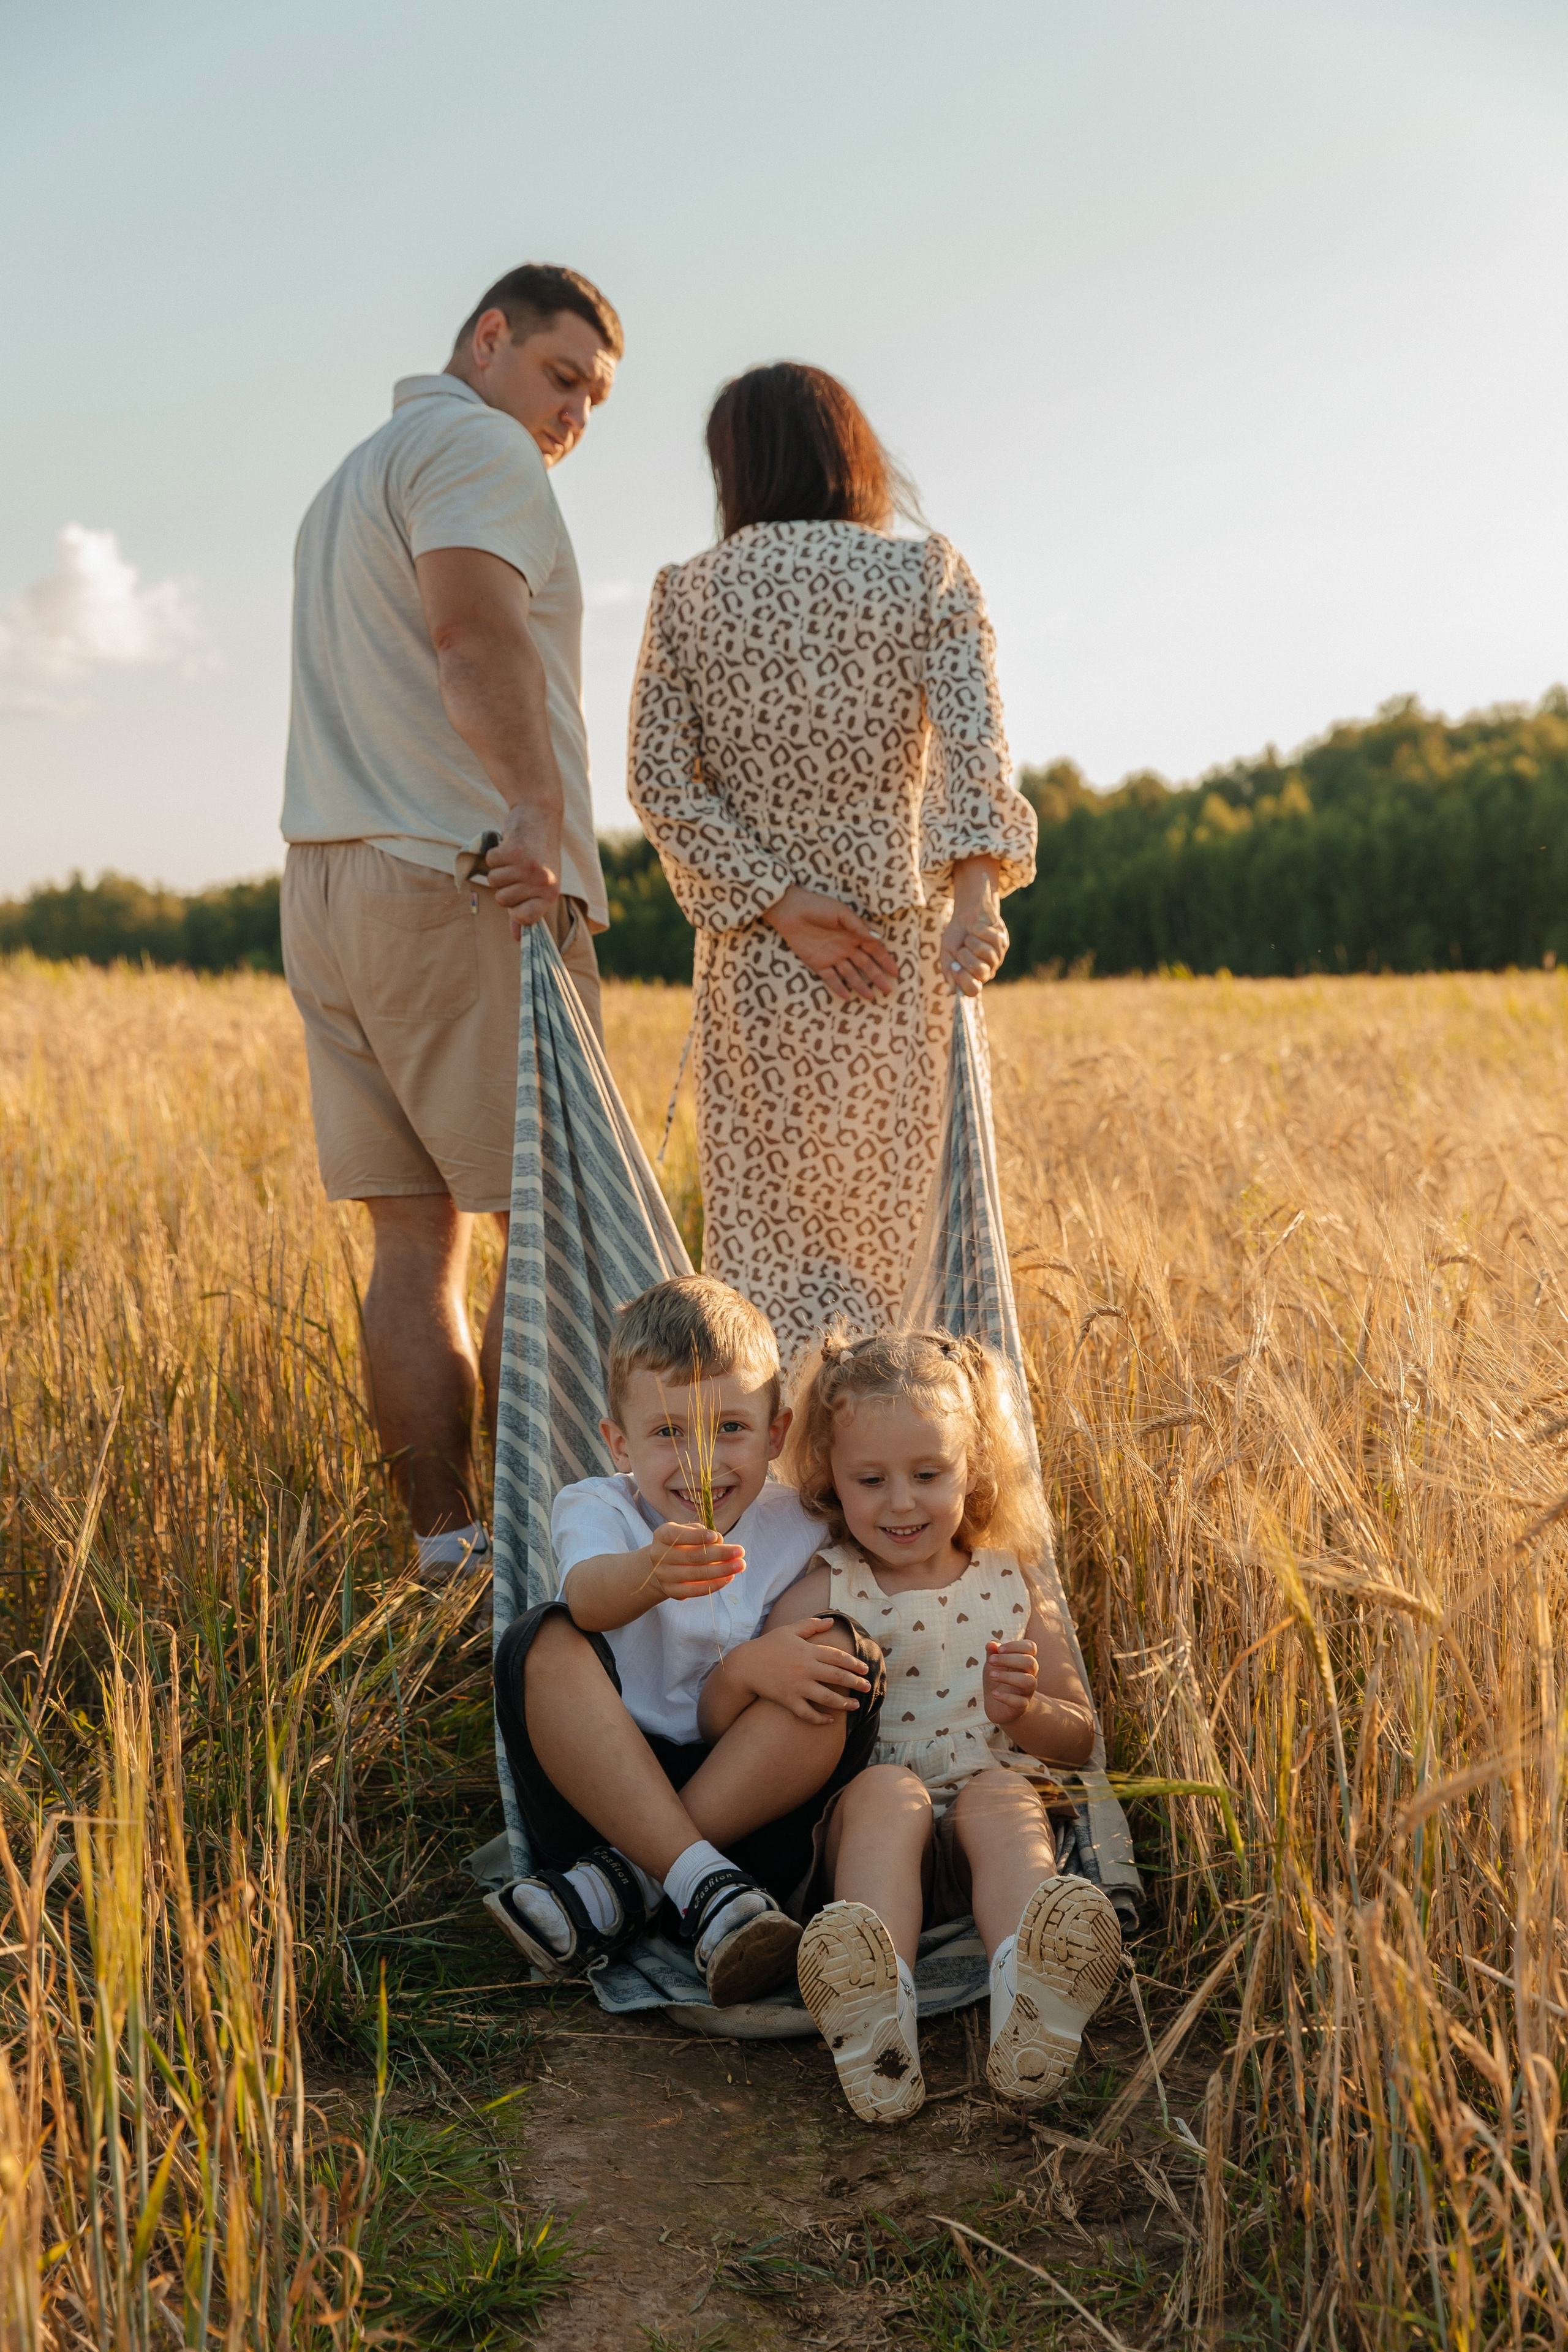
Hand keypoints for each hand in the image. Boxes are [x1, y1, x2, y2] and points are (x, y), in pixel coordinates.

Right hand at [486, 810, 560, 938]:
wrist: (539, 815)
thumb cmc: (539, 853)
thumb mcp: (540, 883)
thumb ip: (527, 909)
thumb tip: (517, 939)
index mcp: (550, 894)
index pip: (524, 919)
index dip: (515, 910)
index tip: (519, 896)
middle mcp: (542, 882)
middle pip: (503, 900)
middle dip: (505, 885)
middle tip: (519, 869)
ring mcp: (528, 867)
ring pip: (494, 882)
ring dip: (499, 869)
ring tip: (515, 857)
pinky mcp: (514, 851)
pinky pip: (490, 863)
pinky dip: (494, 853)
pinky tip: (509, 846)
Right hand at [641, 1521, 744, 1602]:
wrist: (660, 1566)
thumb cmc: (681, 1543)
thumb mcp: (686, 1531)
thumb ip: (701, 1532)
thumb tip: (718, 1540)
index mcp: (662, 1535)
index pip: (678, 1535)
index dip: (697, 1536)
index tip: (716, 1536)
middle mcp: (659, 1555)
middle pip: (692, 1556)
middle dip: (719, 1554)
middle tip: (740, 1551)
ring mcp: (664, 1575)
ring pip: (697, 1574)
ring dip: (722, 1570)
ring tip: (740, 1565)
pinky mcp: (672, 1591)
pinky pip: (696, 1590)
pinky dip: (715, 1584)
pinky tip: (729, 1577)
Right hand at [738, 1618, 872, 1725]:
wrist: (745, 1665)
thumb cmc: (768, 1646)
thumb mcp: (789, 1630)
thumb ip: (811, 1625)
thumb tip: (831, 1621)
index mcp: (807, 1651)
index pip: (837, 1657)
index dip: (853, 1663)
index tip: (864, 1669)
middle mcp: (805, 1669)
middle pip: (837, 1677)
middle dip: (855, 1683)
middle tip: (867, 1687)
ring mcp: (797, 1686)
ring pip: (826, 1698)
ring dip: (843, 1703)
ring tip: (855, 1706)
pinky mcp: (788, 1700)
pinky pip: (807, 1713)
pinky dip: (819, 1718)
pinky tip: (829, 1720)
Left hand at [764, 885, 898, 1002]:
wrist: (790, 910)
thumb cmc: (818, 906)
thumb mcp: (841, 913)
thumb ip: (858, 926)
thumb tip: (876, 938)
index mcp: (854, 933)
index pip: (874, 950)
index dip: (885, 961)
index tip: (895, 972)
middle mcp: (846, 947)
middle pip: (865, 965)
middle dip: (877, 977)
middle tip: (888, 990)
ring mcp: (832, 956)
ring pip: (850, 974)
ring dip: (860, 985)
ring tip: (871, 997)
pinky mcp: (817, 963)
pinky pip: (830, 978)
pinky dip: (838, 987)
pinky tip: (847, 996)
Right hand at [940, 858, 1007, 996]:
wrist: (964, 916)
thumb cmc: (955, 938)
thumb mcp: (947, 955)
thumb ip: (949, 972)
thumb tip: (952, 990)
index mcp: (971, 978)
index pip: (972, 990)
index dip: (963, 979)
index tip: (954, 966)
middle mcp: (986, 972)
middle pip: (981, 972)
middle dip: (967, 956)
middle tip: (962, 949)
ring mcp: (996, 958)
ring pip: (987, 954)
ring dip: (973, 942)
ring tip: (969, 938)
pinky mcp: (1002, 942)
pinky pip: (993, 939)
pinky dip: (980, 930)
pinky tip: (977, 929)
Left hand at [983, 1638, 1038, 1725]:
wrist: (998, 1705)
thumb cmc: (998, 1678)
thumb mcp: (993, 1663)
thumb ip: (992, 1652)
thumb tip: (991, 1644)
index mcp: (1025, 1661)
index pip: (1030, 1647)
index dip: (1015, 1645)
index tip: (998, 1650)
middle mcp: (1030, 1674)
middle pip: (1030, 1662)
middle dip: (1008, 1659)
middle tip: (990, 1661)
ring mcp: (1028, 1691)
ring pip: (1028, 1681)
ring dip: (1008, 1676)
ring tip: (991, 1675)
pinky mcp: (1022, 1706)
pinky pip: (1020, 1702)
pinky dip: (1006, 1697)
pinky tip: (994, 1694)